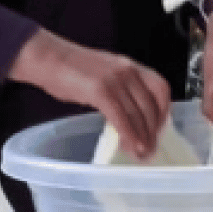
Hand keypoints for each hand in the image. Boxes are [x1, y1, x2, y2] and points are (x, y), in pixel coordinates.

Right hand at [10, 30, 170, 159]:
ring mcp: (115, 79)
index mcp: (130, 66)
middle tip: (151, 148)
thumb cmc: (71, 68)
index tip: (160, 129)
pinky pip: (121, 117)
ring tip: (142, 154)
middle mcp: (128, 70)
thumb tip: (130, 115)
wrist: (48, 57)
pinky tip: (129, 147)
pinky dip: (128, 135)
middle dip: (154, 130)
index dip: (164, 110)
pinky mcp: (101, 90)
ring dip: (143, 137)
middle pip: (151, 104)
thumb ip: (120, 89)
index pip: (160, 87)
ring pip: (138, 113)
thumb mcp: (104, 73)